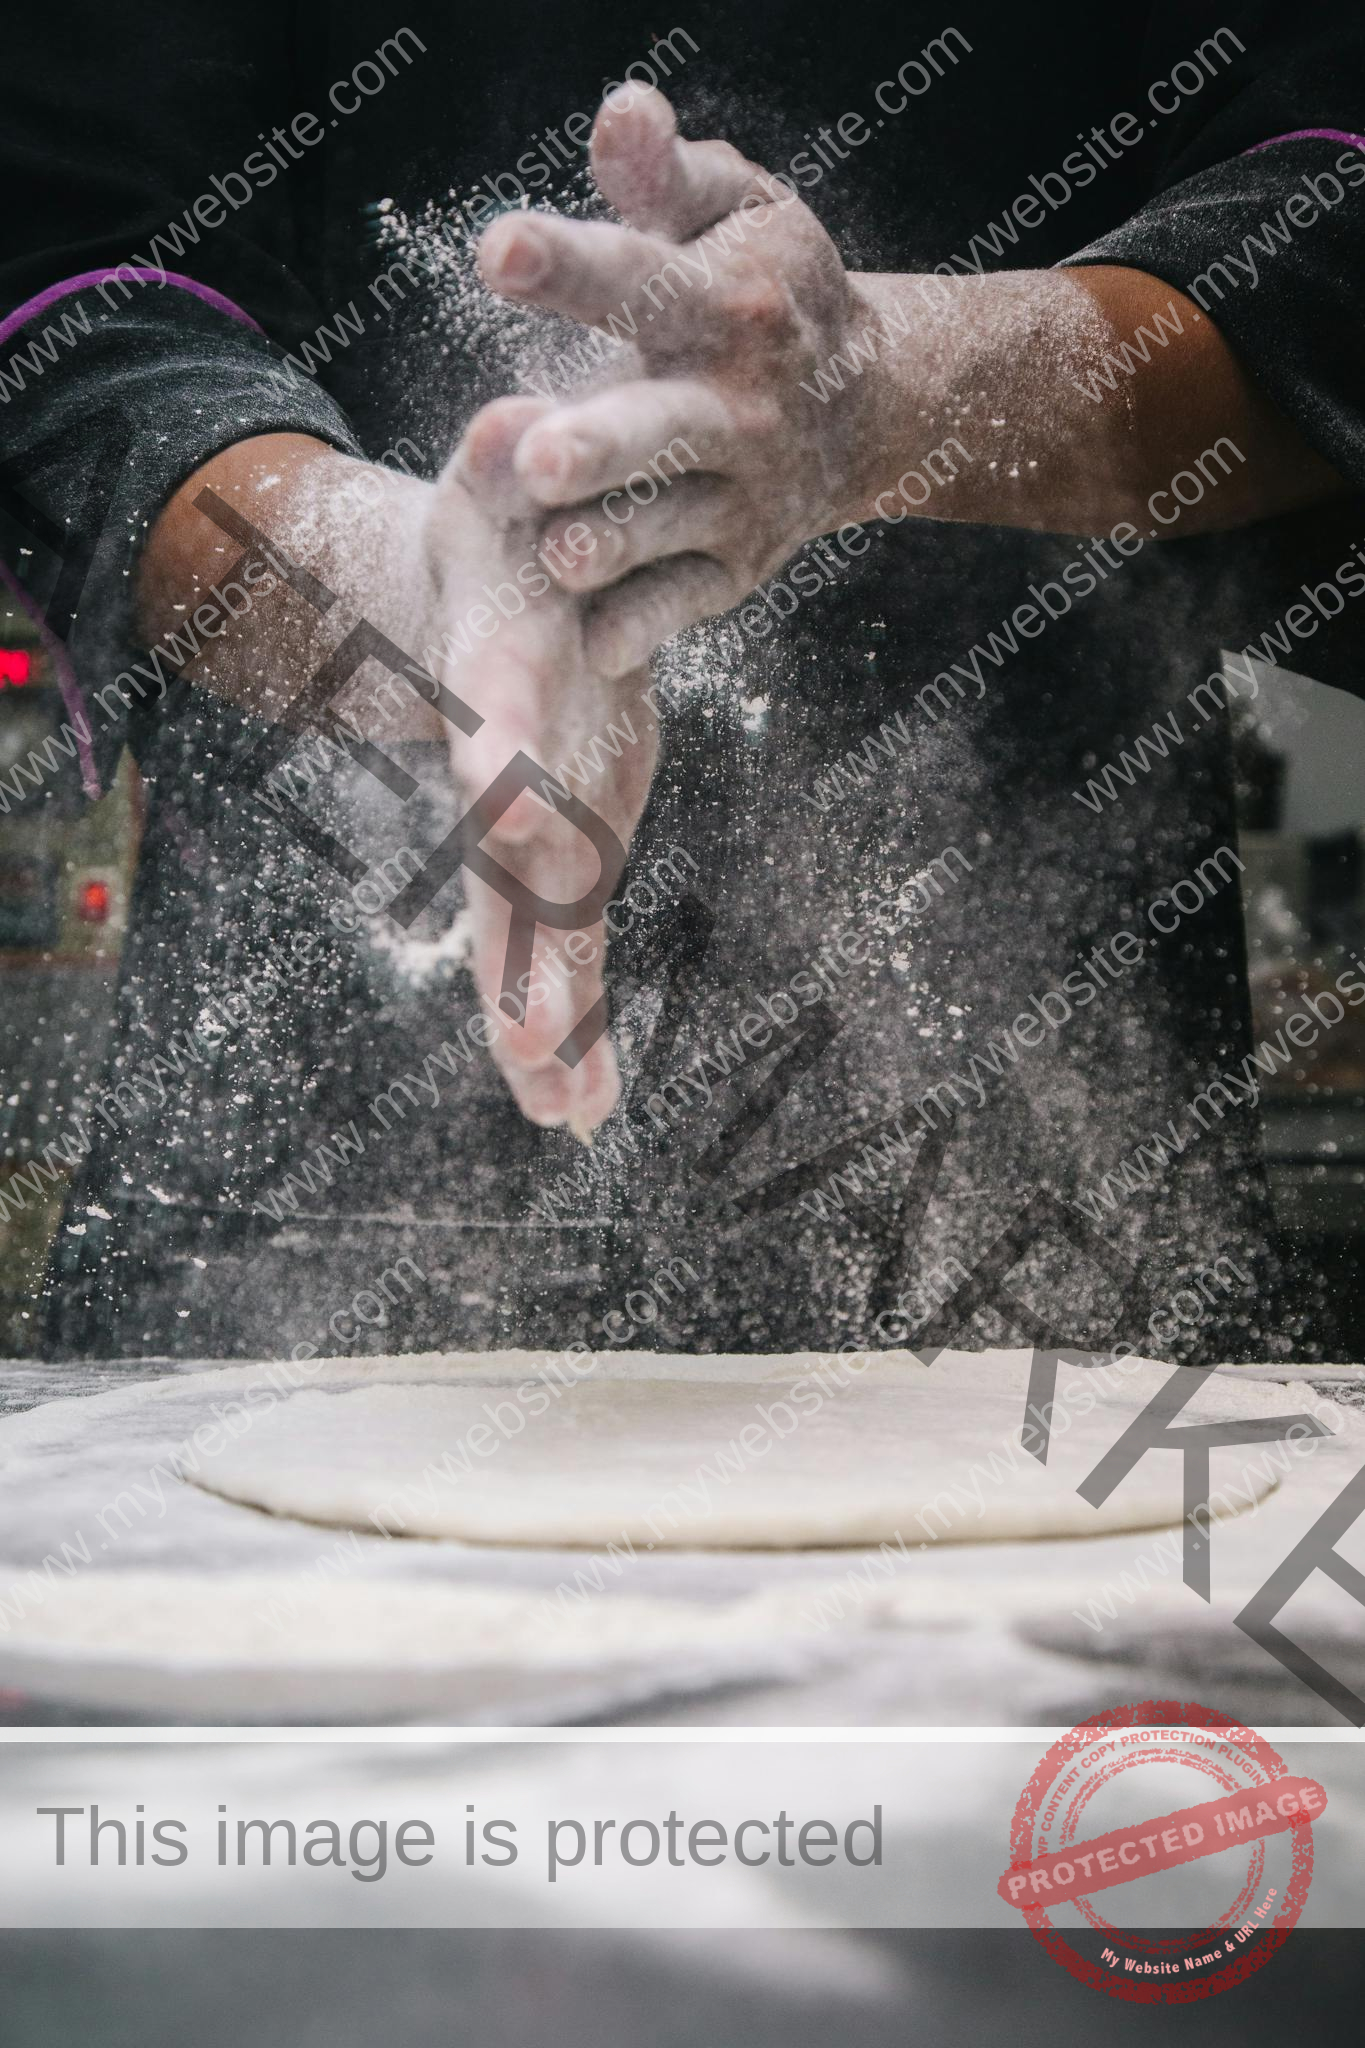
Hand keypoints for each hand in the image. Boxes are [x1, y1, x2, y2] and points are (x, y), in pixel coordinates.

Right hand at [417, 395, 657, 1139]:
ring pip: (528, 945)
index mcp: (500, 696)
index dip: (508, 784)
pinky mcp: (558, 858)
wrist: (483, 598)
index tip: (520, 834)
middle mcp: (503, 782)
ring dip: (544, 1030)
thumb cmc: (507, 543)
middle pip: (505, 882)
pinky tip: (586, 1110)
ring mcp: (525, 833)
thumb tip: (516, 417)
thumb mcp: (502, 485)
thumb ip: (505, 460)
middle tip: (534, 1046)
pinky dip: (577, 1030)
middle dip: (519, 961)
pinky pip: (566, 952)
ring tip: (563, 1115)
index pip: (502, 743)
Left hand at [475, 84, 875, 673]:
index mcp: (726, 304)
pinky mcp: (737, 564)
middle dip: (603, 444)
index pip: (641, 281)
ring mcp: (742, 492)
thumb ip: (664, 174)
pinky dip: (644, 625)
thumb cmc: (767, 287)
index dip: (571, 265)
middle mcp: (740, 404)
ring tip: (557, 558)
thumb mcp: (732, 210)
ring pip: (670, 524)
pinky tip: (591, 648)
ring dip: (615, 543)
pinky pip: (686, 600)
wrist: (869, 401)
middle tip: (536, 459)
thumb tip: (622, 109)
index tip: (497, 252)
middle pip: (663, 426)